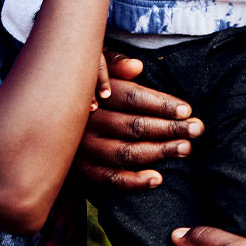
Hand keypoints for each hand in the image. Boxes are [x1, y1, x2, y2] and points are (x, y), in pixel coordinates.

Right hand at [77, 55, 204, 190]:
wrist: (49, 120)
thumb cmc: (85, 89)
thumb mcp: (94, 69)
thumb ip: (115, 64)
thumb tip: (137, 67)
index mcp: (94, 94)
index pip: (132, 98)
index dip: (161, 104)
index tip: (187, 110)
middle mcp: (87, 122)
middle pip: (133, 125)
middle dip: (169, 128)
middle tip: (196, 129)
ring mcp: (83, 148)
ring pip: (125, 153)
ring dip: (159, 151)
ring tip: (185, 148)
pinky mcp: (82, 171)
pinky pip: (109, 179)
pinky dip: (133, 181)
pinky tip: (158, 178)